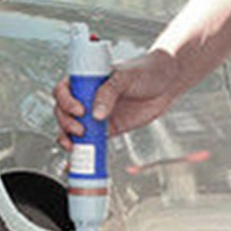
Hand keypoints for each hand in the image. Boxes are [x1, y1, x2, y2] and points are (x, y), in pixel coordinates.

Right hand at [53, 49, 179, 149]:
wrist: (167, 84)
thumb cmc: (146, 72)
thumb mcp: (126, 77)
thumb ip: (110, 93)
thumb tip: (96, 115)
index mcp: (87, 80)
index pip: (64, 90)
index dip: (65, 101)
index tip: (79, 110)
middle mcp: (87, 97)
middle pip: (63, 112)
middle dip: (66, 123)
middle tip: (81, 130)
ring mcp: (95, 115)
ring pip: (71, 128)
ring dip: (67, 138)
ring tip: (74, 146)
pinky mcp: (107, 130)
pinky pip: (89, 142)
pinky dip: (82, 152)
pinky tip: (77, 159)